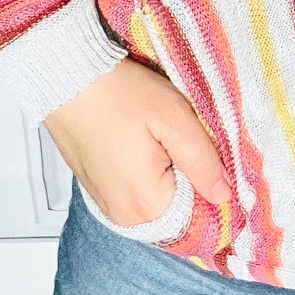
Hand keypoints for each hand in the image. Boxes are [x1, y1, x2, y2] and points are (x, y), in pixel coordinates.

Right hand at [43, 58, 232, 224]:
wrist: (69, 79)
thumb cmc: (120, 94)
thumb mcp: (174, 119)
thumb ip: (204, 161)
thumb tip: (225, 195)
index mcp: (146, 205)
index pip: (200, 211)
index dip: (209, 180)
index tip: (203, 148)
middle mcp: (124, 216)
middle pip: (178, 205)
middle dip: (186, 173)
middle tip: (176, 134)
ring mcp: (108, 205)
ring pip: (158, 196)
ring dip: (166, 170)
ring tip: (156, 134)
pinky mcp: (99, 189)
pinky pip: (136, 189)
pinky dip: (146, 168)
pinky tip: (140, 140)